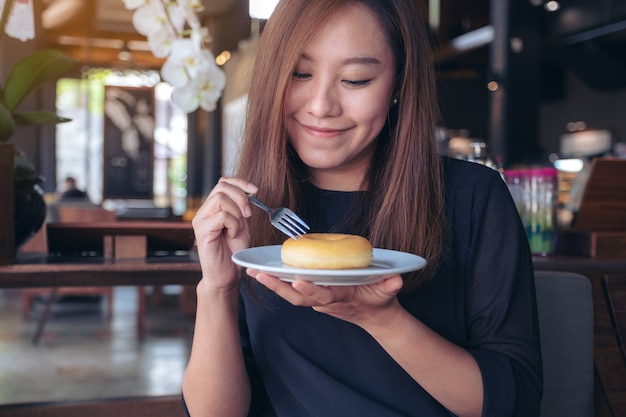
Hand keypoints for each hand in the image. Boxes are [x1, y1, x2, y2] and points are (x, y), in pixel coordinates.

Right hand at [192, 177, 257, 289]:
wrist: (227, 275)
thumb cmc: (234, 252)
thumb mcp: (242, 224)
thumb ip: (241, 208)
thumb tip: (248, 192)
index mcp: (213, 208)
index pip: (223, 182)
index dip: (240, 183)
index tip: (255, 191)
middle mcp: (204, 212)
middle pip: (221, 187)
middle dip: (241, 198)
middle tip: (248, 215)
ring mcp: (200, 221)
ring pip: (220, 199)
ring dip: (236, 213)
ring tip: (237, 228)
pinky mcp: (202, 231)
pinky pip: (221, 216)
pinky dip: (233, 224)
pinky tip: (232, 235)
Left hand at [247, 270, 403, 326]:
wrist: (375, 317)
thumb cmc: (380, 302)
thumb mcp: (388, 294)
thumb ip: (390, 286)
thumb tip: (396, 280)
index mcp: (341, 298)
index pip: (323, 295)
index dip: (310, 289)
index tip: (297, 280)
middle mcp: (325, 300)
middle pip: (297, 297)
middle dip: (278, 287)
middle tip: (259, 275)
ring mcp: (317, 299)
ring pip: (291, 294)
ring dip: (271, 284)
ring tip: (251, 271)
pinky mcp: (313, 295)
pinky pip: (292, 290)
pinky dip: (276, 282)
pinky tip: (261, 271)